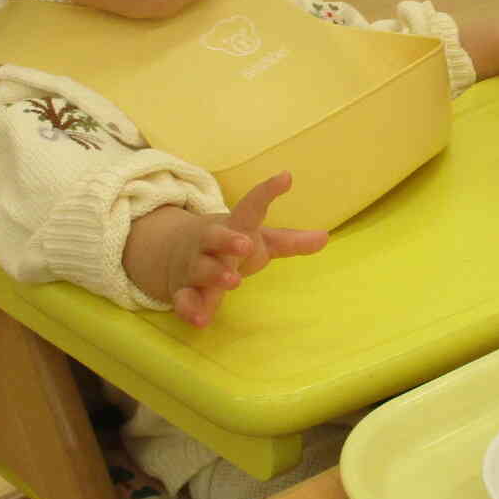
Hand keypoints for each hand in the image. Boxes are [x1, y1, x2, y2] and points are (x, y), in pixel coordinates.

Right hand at [142, 172, 327, 326]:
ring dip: (215, 274)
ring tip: (232, 281)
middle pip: (215, 237)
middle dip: (228, 239)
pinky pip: (183, 300)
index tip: (286, 178)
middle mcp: (210, 243)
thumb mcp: (260, 241)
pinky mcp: (184, 290)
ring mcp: (194, 265)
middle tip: (245, 244)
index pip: (251, 206)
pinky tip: (200, 321)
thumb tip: (325, 237)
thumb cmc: (229, 245)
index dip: (268, 192)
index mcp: (234, 226)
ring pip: (200, 268)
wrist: (173, 252)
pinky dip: (190, 309)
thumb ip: (291, 241)